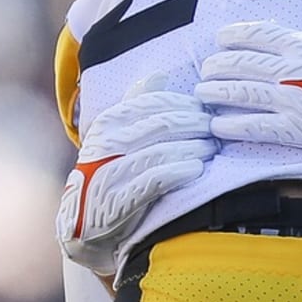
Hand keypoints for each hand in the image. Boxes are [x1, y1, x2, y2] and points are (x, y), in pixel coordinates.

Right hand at [57, 75, 215, 275]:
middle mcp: (104, 145)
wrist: (86, 226)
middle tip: (215, 130)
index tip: (206, 109)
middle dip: (194, 125)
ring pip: (160, 150)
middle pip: (161, 125)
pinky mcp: (116, 201)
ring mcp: (108, 173)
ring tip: (211, 149)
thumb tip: (159, 74)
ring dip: (192, 147)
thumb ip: (137, 105)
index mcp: (107, 124)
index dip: (184, 104)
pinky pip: (154, 179)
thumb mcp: (118, 137)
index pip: (152, 103)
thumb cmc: (113, 173)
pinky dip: (179, 171)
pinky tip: (196, 168)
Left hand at [195, 0, 301, 163]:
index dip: (235, 35)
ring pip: (241, 93)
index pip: (259, 34)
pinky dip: (233, 126)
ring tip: (201, 93)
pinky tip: (217, 125)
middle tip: (206, 68)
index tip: (221, 38)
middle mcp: (290, 70)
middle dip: (219, 65)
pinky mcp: (296, 130)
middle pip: (242, 64)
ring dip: (217, 92)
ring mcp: (290, 101)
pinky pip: (255, 127)